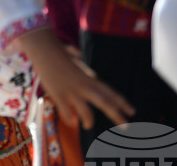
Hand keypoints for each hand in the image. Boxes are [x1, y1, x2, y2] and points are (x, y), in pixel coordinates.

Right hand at [19, 27, 133, 129]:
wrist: (44, 49)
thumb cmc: (57, 50)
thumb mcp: (73, 56)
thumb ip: (78, 59)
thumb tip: (79, 55)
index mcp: (90, 78)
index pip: (110, 92)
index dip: (122, 103)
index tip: (132, 112)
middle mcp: (84, 86)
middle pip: (105, 103)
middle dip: (117, 116)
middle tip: (126, 126)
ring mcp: (72, 92)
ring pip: (87, 113)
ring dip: (89, 122)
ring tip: (88, 125)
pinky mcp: (59, 95)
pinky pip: (67, 113)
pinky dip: (70, 119)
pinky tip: (71, 121)